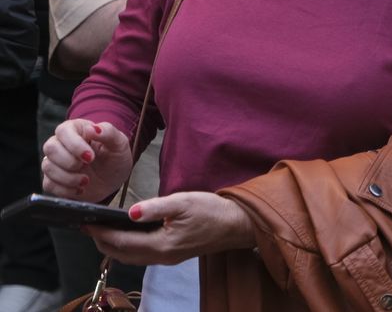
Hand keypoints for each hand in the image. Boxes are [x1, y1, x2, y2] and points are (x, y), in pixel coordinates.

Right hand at [41, 120, 132, 200]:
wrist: (113, 181)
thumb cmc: (115, 158)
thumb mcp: (120, 144)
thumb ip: (109, 133)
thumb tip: (92, 128)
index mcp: (77, 130)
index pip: (63, 130)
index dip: (74, 144)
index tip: (90, 157)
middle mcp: (62, 144)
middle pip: (50, 147)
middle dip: (70, 161)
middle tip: (87, 166)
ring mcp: (55, 162)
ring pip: (47, 166)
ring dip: (68, 177)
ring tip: (86, 180)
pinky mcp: (52, 179)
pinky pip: (48, 184)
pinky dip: (65, 189)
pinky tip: (80, 188)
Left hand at [83, 191, 253, 265]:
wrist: (238, 224)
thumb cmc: (213, 211)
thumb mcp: (184, 202)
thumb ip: (156, 208)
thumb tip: (130, 213)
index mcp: (161, 245)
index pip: (121, 242)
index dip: (101, 232)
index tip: (85, 222)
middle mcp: (160, 257)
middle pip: (121, 254)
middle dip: (101, 241)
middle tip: (87, 226)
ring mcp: (166, 259)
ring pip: (130, 258)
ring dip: (113, 246)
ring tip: (101, 230)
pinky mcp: (172, 255)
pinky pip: (141, 256)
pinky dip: (126, 247)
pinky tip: (126, 235)